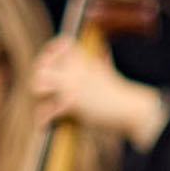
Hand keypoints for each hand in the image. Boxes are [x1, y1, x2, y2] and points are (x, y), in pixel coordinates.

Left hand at [30, 38, 166, 147]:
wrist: (131, 109)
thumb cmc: (122, 94)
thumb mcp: (111, 71)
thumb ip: (103, 60)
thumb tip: (106, 51)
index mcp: (84, 60)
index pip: (60, 45)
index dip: (51, 53)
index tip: (51, 64)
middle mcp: (75, 70)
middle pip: (41, 65)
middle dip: (39, 78)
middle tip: (45, 91)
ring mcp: (72, 85)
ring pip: (38, 84)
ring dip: (39, 97)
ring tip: (45, 105)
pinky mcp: (71, 103)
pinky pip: (47, 111)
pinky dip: (44, 120)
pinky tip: (46, 125)